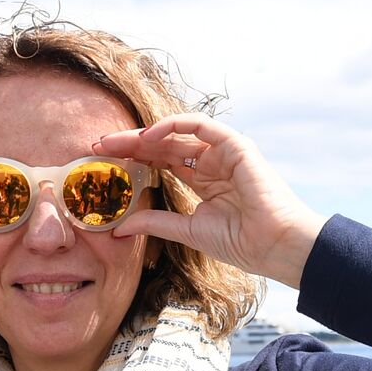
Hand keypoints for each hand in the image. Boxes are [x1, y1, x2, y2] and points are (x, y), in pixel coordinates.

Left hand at [93, 114, 327, 288]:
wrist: (273, 245)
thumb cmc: (240, 242)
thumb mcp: (186, 231)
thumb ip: (154, 223)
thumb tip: (119, 228)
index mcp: (202, 180)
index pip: (160, 162)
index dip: (132, 159)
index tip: (102, 163)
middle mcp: (211, 162)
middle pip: (163, 146)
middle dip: (129, 145)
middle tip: (98, 147)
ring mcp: (223, 151)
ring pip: (176, 133)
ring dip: (143, 135)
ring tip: (115, 142)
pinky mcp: (234, 145)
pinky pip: (200, 125)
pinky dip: (172, 126)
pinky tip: (147, 137)